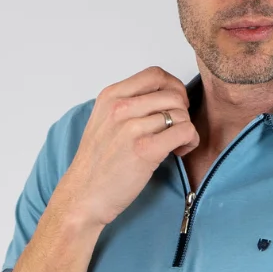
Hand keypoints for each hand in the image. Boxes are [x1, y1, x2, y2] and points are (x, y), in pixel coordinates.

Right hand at [54, 67, 199, 230]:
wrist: (83, 197)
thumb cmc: (96, 166)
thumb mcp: (104, 122)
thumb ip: (128, 106)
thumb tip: (161, 100)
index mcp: (111, 96)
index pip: (155, 75)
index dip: (173, 88)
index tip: (174, 106)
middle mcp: (120, 107)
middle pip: (172, 94)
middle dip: (182, 112)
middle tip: (176, 130)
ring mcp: (132, 127)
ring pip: (180, 113)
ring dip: (186, 129)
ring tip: (176, 145)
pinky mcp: (145, 149)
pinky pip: (184, 131)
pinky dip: (189, 141)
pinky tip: (179, 152)